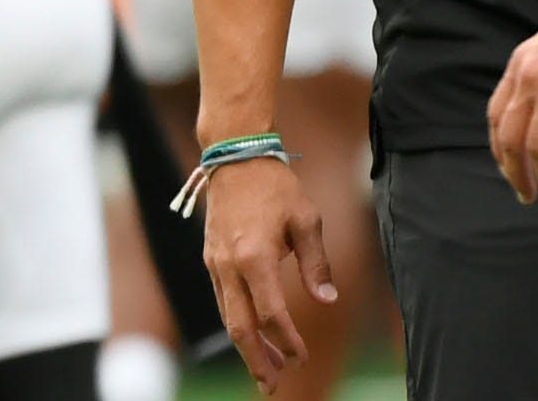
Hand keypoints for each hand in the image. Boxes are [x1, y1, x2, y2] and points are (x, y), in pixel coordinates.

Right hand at [199, 156, 334, 393]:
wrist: (235, 158)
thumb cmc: (276, 186)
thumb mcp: (306, 218)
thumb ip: (315, 263)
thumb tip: (327, 299)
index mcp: (255, 256)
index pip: (270, 313)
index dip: (287, 340)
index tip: (301, 356)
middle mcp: (230, 266)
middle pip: (240, 327)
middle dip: (257, 360)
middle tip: (273, 386)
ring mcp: (215, 264)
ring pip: (228, 317)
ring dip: (246, 346)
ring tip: (266, 367)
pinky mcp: (210, 260)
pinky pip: (223, 300)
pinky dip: (237, 322)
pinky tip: (253, 332)